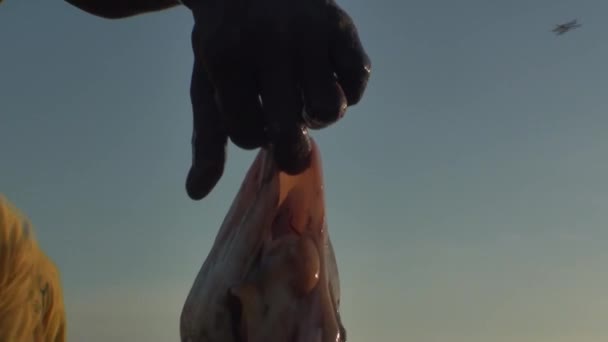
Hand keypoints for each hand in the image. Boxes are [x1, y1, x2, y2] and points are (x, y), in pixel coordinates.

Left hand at [184, 0, 370, 199]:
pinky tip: (326, 77)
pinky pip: (359, 81)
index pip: (247, 134)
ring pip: (330, 109)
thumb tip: (196, 193)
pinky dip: (348, 90)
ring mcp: (309, 32)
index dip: (252, 135)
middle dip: (291, 148)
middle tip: (290, 138)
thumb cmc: (226, 44)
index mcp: (226, 59)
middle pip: (290, 130)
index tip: (253, 116)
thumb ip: (206, 139)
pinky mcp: (341, 25)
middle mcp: (269, 43)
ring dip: (319, 117)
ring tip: (305, 100)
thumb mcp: (207, 85)